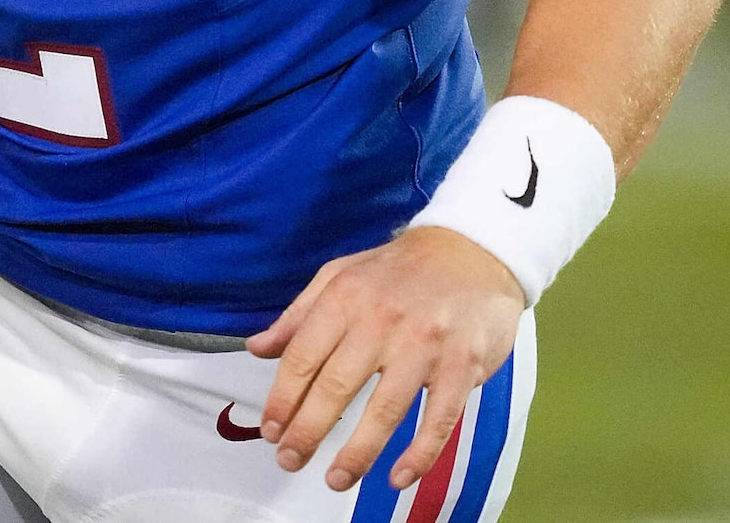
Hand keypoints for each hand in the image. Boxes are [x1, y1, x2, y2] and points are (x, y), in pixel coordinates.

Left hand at [248, 225, 525, 492]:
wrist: (471, 251)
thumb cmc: (399, 269)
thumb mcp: (340, 275)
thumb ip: (299, 315)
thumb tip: (257, 349)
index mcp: (346, 297)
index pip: (303, 355)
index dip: (283, 398)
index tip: (271, 430)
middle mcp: (383, 320)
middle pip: (336, 386)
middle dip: (308, 430)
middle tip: (290, 460)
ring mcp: (425, 344)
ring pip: (385, 409)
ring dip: (358, 453)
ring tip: (336, 478)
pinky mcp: (463, 365)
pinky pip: (438, 419)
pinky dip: (418, 453)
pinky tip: (398, 477)